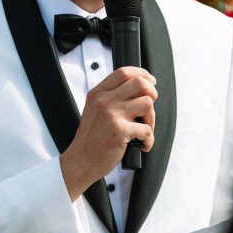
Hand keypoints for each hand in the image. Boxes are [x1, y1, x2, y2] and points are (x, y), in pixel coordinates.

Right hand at [60, 66, 156, 199]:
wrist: (80, 160)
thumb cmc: (90, 138)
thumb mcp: (93, 110)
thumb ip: (109, 98)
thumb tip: (137, 89)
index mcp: (98, 94)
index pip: (124, 72)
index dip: (142, 73)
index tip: (150, 81)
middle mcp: (104, 101)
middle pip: (140, 83)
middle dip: (152, 93)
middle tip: (149, 108)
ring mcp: (112, 115)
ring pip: (147, 103)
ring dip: (151, 118)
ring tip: (144, 129)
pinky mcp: (120, 131)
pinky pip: (147, 130)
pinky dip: (149, 140)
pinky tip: (142, 144)